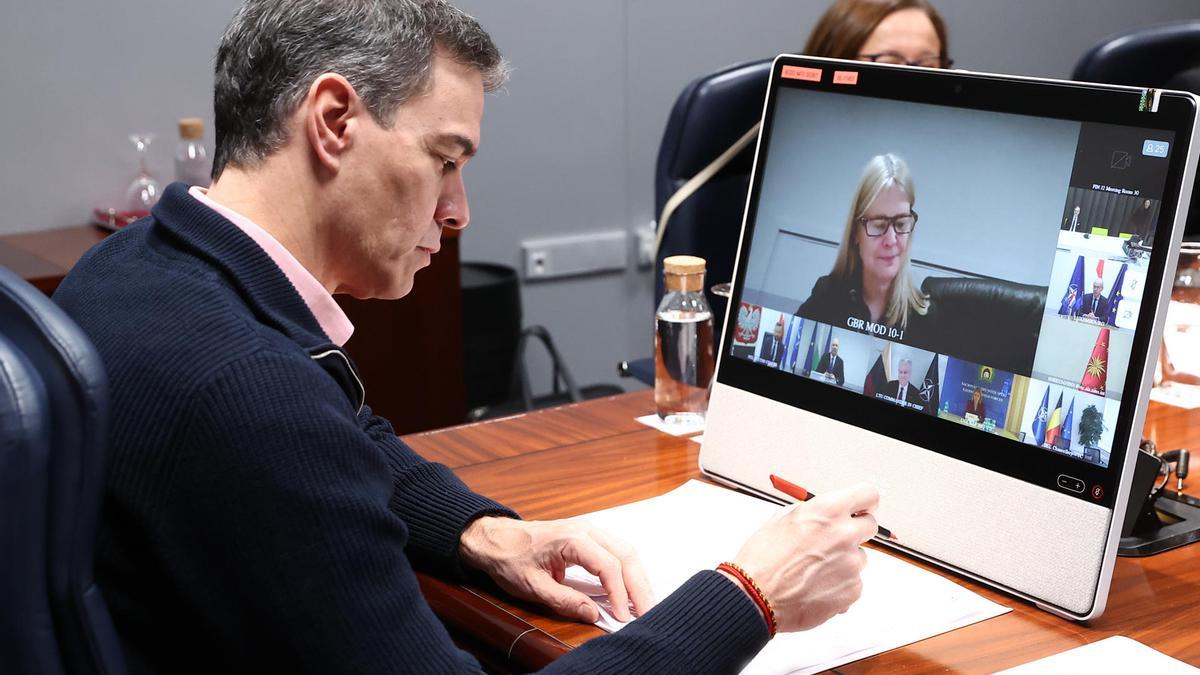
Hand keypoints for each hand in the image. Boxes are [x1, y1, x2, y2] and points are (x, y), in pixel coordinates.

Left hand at [459, 516, 654, 622]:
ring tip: (645, 603)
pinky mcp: (589, 537)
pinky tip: (632, 588)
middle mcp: (586, 529)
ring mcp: (589, 530)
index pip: (608, 566)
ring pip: (625, 551)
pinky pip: (617, 550)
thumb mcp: (533, 586)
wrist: (496, 539)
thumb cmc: (511, 558)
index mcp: (571, 539)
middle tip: (647, 612)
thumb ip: (564, 600)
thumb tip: (593, 614)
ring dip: (638, 578)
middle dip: (639, 586)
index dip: (619, 593)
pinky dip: (628, 570)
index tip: (622, 616)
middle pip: (625, 555)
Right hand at [726, 483, 877, 632]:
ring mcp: (851, 564)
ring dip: (843, 561)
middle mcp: (844, 534)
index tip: (860, 508)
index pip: (868, 494)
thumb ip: (813, 513)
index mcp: (827, 511)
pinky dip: (839, 584)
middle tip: (833, 541)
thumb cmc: (762, 558)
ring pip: (859, 557)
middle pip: (870, 525)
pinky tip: (815, 586)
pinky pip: (854, 582)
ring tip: (813, 570)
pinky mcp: (852, 590)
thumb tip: (828, 512)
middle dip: (855, 530)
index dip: (864, 502)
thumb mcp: (782, 519)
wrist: (754, 596)